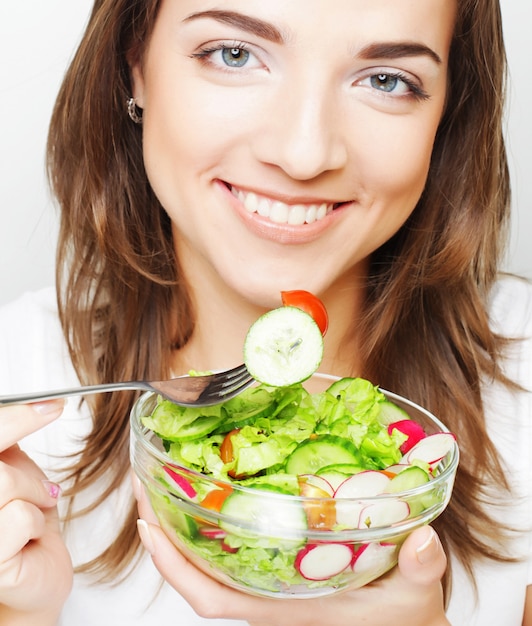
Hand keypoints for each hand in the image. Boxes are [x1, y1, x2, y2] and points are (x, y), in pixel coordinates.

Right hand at [0, 402, 72, 624]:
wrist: (37, 575)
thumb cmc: (25, 524)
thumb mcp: (17, 473)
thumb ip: (6, 446)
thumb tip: (26, 407)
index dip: (16, 416)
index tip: (52, 405)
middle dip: (27, 474)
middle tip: (43, 493)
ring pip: (5, 483)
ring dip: (35, 497)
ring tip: (35, 515)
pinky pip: (21, 517)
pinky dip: (37, 523)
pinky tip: (29, 539)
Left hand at [135, 479, 448, 625]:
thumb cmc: (404, 620)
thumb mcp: (415, 595)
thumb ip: (420, 570)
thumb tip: (423, 540)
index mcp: (285, 606)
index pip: (211, 596)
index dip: (172, 565)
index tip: (146, 523)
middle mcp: (270, 594)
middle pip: (200, 568)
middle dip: (166, 529)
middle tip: (148, 478)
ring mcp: (278, 580)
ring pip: (218, 555)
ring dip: (190, 520)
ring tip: (174, 473)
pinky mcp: (290, 567)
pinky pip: (243, 546)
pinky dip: (225, 521)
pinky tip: (226, 489)